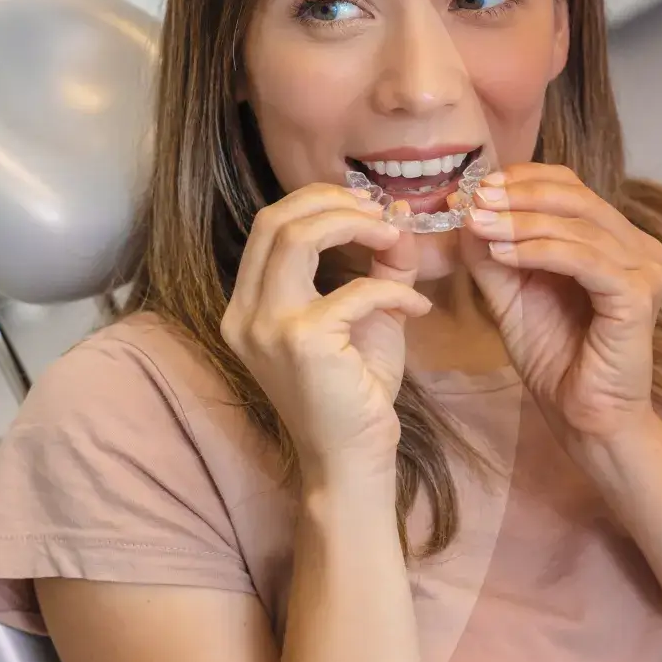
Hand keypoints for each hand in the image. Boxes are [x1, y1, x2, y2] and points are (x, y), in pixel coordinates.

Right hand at [222, 186, 430, 481]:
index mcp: (248, 305)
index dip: (318, 202)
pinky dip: (394, 290)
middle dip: (333, 202)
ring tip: (394, 237)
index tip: (365, 207)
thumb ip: (378, 267)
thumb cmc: (354, 394)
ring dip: (354, 225)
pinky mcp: (302, 342)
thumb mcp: (365, 317)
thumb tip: (397, 220)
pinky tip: (417, 307)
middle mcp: (245, 314)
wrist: (350, 459)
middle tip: (380, 213)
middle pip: (275, 220)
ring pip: (298, 237)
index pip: (269, 225)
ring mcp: (267, 327)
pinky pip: (356, 291)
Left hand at [460, 163, 661, 447]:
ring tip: (479, 224)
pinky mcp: (639, 296)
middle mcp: (638, 247)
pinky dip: (541, 251)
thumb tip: (467, 209)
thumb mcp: (511, 295)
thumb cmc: (554, 357)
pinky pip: (586, 260)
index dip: (524, 179)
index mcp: (614, 239)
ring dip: (522, 222)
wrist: (583, 415)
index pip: (571, 187)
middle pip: (577, 197)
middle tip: (476, 199)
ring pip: (579, 226)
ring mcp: (645, 270)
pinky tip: (504, 254)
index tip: (477, 187)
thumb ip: (492, 254)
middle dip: (519, 195)